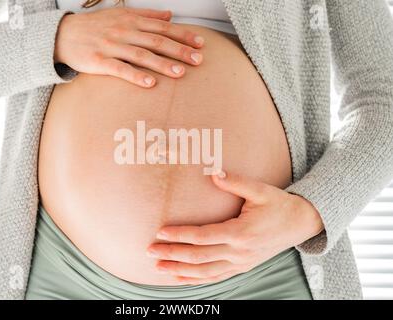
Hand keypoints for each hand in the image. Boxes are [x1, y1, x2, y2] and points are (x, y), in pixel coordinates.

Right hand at [54, 7, 203, 86]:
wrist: (63, 34)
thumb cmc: (95, 26)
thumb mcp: (121, 14)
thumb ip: (147, 15)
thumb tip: (170, 15)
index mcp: (131, 20)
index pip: (162, 27)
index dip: (183, 35)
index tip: (200, 43)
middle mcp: (124, 31)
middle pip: (156, 41)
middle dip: (179, 50)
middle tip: (198, 60)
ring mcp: (111, 46)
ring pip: (141, 55)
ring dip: (162, 64)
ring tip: (181, 73)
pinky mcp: (99, 61)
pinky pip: (120, 69)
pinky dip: (136, 76)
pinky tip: (150, 83)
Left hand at [146, 171, 323, 284]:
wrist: (301, 224)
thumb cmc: (279, 205)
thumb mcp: (261, 190)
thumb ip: (236, 182)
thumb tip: (213, 172)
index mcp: (241, 233)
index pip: (203, 236)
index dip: (180, 235)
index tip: (160, 231)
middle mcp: (239, 253)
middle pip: (199, 257)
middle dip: (173, 254)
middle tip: (150, 251)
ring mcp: (241, 263)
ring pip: (205, 273)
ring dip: (180, 271)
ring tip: (159, 267)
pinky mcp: (243, 267)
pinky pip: (216, 278)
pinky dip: (197, 280)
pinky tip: (181, 278)